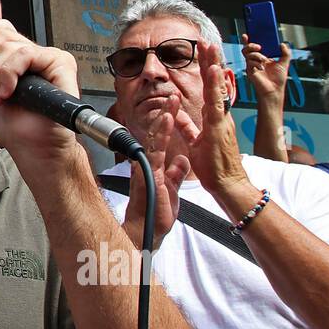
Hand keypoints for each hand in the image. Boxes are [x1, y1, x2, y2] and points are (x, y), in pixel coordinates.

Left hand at [0, 19, 80, 161]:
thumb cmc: (10, 128)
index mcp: (15, 60)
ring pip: (11, 45)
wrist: (29, 147)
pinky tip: (10, 92)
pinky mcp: (61, 64)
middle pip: (1, 35)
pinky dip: (11, 72)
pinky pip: (28, 53)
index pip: (0, 30)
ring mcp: (47, 58)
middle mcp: (32, 56)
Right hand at [122, 94, 190, 247]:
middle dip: (166, 113)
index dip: (168, 123)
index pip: (162, 140)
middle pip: (157, 133)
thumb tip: (181, 160)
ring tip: (172, 100)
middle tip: (173, 96)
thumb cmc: (155, 215)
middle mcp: (148, 162)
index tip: (174, 109)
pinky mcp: (149, 171)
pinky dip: (162, 132)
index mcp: (154, 166)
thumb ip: (176, 174)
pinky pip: (156, 148)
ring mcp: (147, 166)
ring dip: (165, 116)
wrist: (147, 233)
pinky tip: (167, 118)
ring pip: (156, 136)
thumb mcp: (172, 190)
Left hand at [174, 42, 250, 198]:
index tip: (203, 53)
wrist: (228, 184)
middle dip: (211, 62)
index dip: (206, 71)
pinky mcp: (220, 127)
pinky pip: (217, 103)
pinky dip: (215, 87)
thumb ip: (188, 127)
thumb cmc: (215, 166)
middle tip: (207, 41)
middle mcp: (219, 116)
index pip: (209, 89)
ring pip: (217, 89)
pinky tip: (213, 72)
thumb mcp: (196, 141)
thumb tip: (178, 114)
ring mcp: (221, 120)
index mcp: (214, 118)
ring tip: (210, 48)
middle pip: (215, 84)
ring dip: (213, 67)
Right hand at [241, 33, 290, 101]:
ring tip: (264, 60)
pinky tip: (261, 68)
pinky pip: (249, 62)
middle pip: (247, 48)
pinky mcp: (249, 70)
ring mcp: (251, 65)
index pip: (254, 47)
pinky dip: (256, 63)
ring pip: (248, 54)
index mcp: (262, 58)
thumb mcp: (284, 63)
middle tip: (259, 47)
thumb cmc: (278, 79)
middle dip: (251, 45)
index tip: (247, 34)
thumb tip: (283, 44)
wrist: (274, 90)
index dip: (249, 40)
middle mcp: (255, 61)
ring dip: (257, 55)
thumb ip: (285, 53)